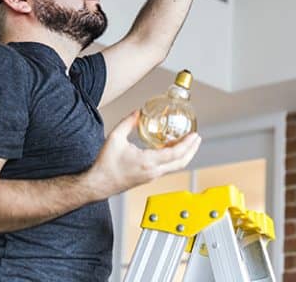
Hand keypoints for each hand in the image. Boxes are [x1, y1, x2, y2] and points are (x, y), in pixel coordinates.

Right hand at [87, 111, 201, 197]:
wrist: (98, 184)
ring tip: (187, 142)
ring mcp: (152, 176)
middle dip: (192, 150)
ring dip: (184, 155)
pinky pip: (167, 168)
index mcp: (147, 162)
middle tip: (197, 138)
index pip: (174, 154)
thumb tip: (138, 112)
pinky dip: (174, 158)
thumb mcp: (115, 137)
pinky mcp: (148, 178)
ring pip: (175, 167)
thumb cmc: (105, 165)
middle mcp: (153, 172)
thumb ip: (128, 122)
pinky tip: (171, 149)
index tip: (194, 135)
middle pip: (181, 163)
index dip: (187, 144)